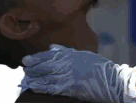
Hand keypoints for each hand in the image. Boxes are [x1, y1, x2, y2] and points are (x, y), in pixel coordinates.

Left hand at [21, 44, 135, 102]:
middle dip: (32, 68)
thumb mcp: (83, 55)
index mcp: (71, 54)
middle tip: (24, 69)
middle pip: (44, 65)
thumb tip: (52, 47)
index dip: (36, 58)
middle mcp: (67, 64)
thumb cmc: (99, 67)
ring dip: (34, 77)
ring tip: (26, 78)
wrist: (111, 80)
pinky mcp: (68, 88)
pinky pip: (50, 87)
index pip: (49, 55)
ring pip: (45, 76)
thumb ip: (67, 51)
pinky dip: (41, 87)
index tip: (26, 60)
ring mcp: (67, 76)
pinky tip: (33, 87)